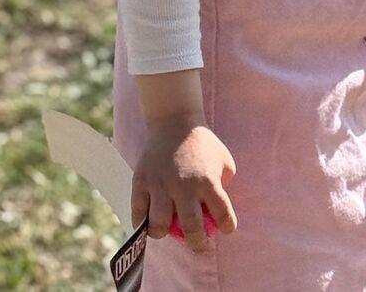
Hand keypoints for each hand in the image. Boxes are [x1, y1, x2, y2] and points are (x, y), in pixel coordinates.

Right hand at [132, 117, 237, 252]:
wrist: (174, 121)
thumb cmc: (202, 143)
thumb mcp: (222, 159)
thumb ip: (223, 183)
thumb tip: (218, 211)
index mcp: (208, 180)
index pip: (222, 212)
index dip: (227, 226)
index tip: (226, 230)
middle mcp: (184, 186)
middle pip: (191, 228)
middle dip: (197, 242)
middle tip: (198, 244)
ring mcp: (160, 185)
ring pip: (159, 226)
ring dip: (165, 233)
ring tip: (169, 229)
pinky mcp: (141, 183)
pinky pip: (138, 214)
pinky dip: (143, 224)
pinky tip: (150, 222)